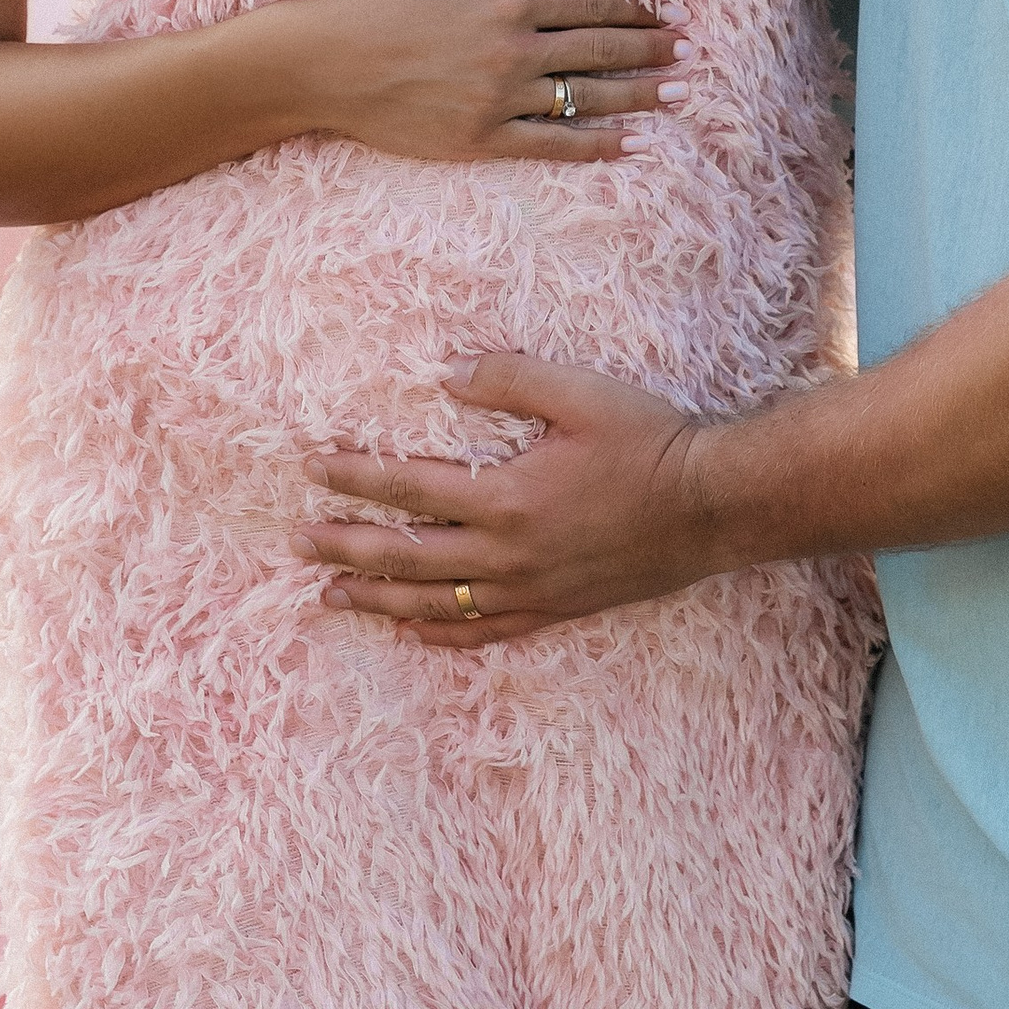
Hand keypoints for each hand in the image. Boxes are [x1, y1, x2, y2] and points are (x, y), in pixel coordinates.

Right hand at [292, 0, 687, 166]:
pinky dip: (598, 145)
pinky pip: (554, 144)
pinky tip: (631, 144)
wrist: (321, 63)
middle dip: (653, 46)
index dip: (637, 7)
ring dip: (640, 93)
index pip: (593, 1)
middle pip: (602, 47)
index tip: (667, 10)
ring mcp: (500, 98)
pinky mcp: (481, 140)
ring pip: (589, 97)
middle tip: (691, 48)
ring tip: (678, 91)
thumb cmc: (374, 4)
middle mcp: (513, 48)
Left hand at [298, 351, 715, 642]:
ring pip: (434, 604)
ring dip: (376, 599)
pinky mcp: (556, 609)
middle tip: (297, 542)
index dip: (355, 477)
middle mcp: (508, 555)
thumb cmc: (647, 440)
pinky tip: (412, 632)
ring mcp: (531, 589)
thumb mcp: (578, 391)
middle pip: (405, 556)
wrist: (711, 505)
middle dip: (345, 548)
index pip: (408, 488)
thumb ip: (507, 379)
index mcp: (505, 498)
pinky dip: (440, 635)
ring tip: (330, 597)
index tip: (312, 468)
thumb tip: (444, 374)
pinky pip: (484, 631)